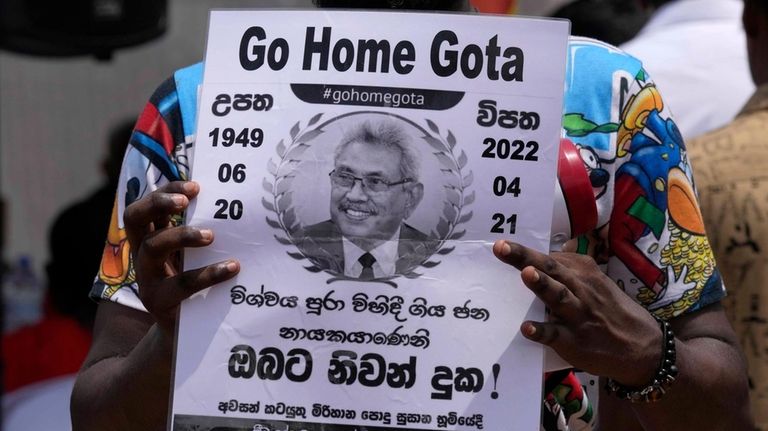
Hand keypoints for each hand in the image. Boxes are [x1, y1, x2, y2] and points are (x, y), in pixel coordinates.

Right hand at [123, 181, 239, 333]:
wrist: (185, 334)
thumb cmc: (193, 285)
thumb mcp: (190, 255)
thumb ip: (199, 232)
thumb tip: (231, 204)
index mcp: (149, 237)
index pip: (147, 204)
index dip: (165, 190)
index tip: (195, 186)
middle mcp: (141, 254)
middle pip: (134, 218)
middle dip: (158, 203)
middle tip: (186, 200)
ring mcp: (146, 278)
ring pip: (152, 247)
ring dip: (182, 235)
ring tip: (211, 235)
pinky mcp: (159, 302)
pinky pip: (181, 284)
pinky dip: (209, 274)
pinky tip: (232, 267)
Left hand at [493, 240, 660, 385]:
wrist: (643, 347)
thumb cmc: (612, 311)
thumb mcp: (596, 283)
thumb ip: (571, 270)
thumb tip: (547, 255)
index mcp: (584, 272)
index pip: (551, 258)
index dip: (526, 251)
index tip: (502, 244)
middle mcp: (580, 289)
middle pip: (551, 269)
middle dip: (526, 258)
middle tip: (501, 247)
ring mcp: (577, 315)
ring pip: (558, 296)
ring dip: (542, 285)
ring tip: (525, 274)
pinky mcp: (575, 340)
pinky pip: (556, 335)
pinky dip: (542, 331)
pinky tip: (527, 328)